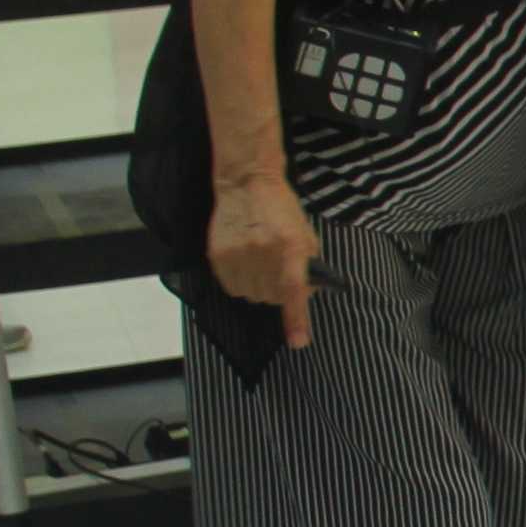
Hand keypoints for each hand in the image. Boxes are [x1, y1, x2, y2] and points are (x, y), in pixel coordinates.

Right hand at [207, 177, 319, 349]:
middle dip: (280, 293)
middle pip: (272, 298)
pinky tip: (246, 263)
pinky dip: (241, 282)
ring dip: (260, 288)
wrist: (247, 184)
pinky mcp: (217, 255)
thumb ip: (308, 267)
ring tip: (262, 264)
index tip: (299, 342)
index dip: (296, 320)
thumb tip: (305, 296)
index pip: (293, 291)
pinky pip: (231, 287)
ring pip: (251, 295)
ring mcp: (237, 254)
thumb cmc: (282, 210)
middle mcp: (262, 252)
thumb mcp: (305, 235)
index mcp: (289, 247)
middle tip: (280, 274)